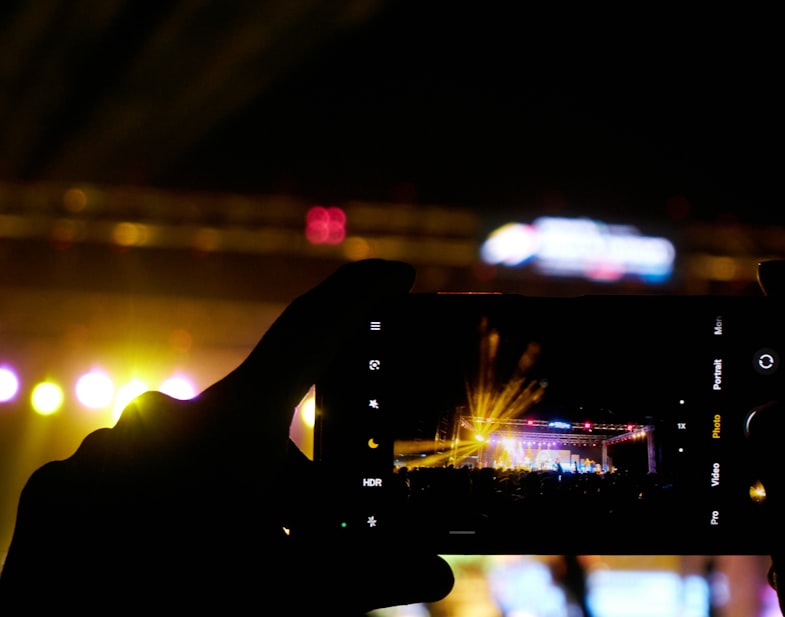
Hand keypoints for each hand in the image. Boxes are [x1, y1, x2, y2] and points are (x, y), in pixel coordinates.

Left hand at [0, 259, 454, 613]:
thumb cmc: (182, 603)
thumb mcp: (294, 592)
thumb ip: (375, 577)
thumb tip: (442, 575)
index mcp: (232, 423)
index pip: (312, 329)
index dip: (360, 296)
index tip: (396, 273)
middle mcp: (166, 418)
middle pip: (258, 426)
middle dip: (291, 478)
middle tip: (309, 533)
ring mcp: (108, 448)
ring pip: (195, 457)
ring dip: (230, 500)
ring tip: (244, 557)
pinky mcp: (65, 485)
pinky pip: (136, 479)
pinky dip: (170, 511)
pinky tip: (177, 556)